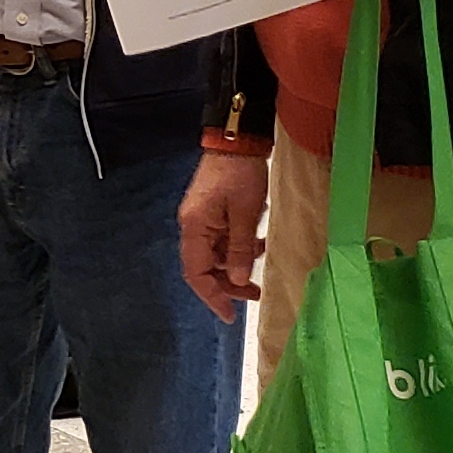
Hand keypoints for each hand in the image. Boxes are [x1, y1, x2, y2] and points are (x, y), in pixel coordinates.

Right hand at [181, 152, 271, 322]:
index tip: (230, 315)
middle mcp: (193, 226)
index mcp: (194, 228)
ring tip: (260, 270)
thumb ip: (240, 248)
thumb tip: (237, 279)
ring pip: (216, 255)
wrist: (238, 137)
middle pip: (205, 268)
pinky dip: (239, 247)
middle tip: (254, 294)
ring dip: (236, 265)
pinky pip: (223, 239)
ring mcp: (202, 219)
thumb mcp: (246, 213)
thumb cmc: (241, 173)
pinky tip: (258, 245)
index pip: (196, 274)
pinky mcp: (212, 212)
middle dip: (228, 284)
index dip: (212, 297)